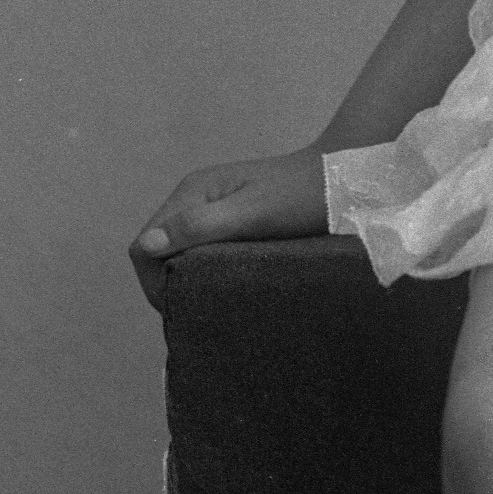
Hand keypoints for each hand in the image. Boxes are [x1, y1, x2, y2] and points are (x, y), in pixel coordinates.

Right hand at [128, 148, 332, 306]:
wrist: (348, 179)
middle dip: (170, 285)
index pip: (145, 244)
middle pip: (159, 252)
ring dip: (190, 282)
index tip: (181, 307)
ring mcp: (216, 212)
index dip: (154, 280)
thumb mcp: (253, 212)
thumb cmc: (304, 195)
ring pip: (182, 256)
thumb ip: (200, 226)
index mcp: (193, 193)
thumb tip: (148, 247)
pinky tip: (228, 292)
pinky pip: (206, 254)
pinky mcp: (236, 225)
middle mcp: (197, 200)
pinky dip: (208, 275)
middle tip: (199, 315)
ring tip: (214, 307)